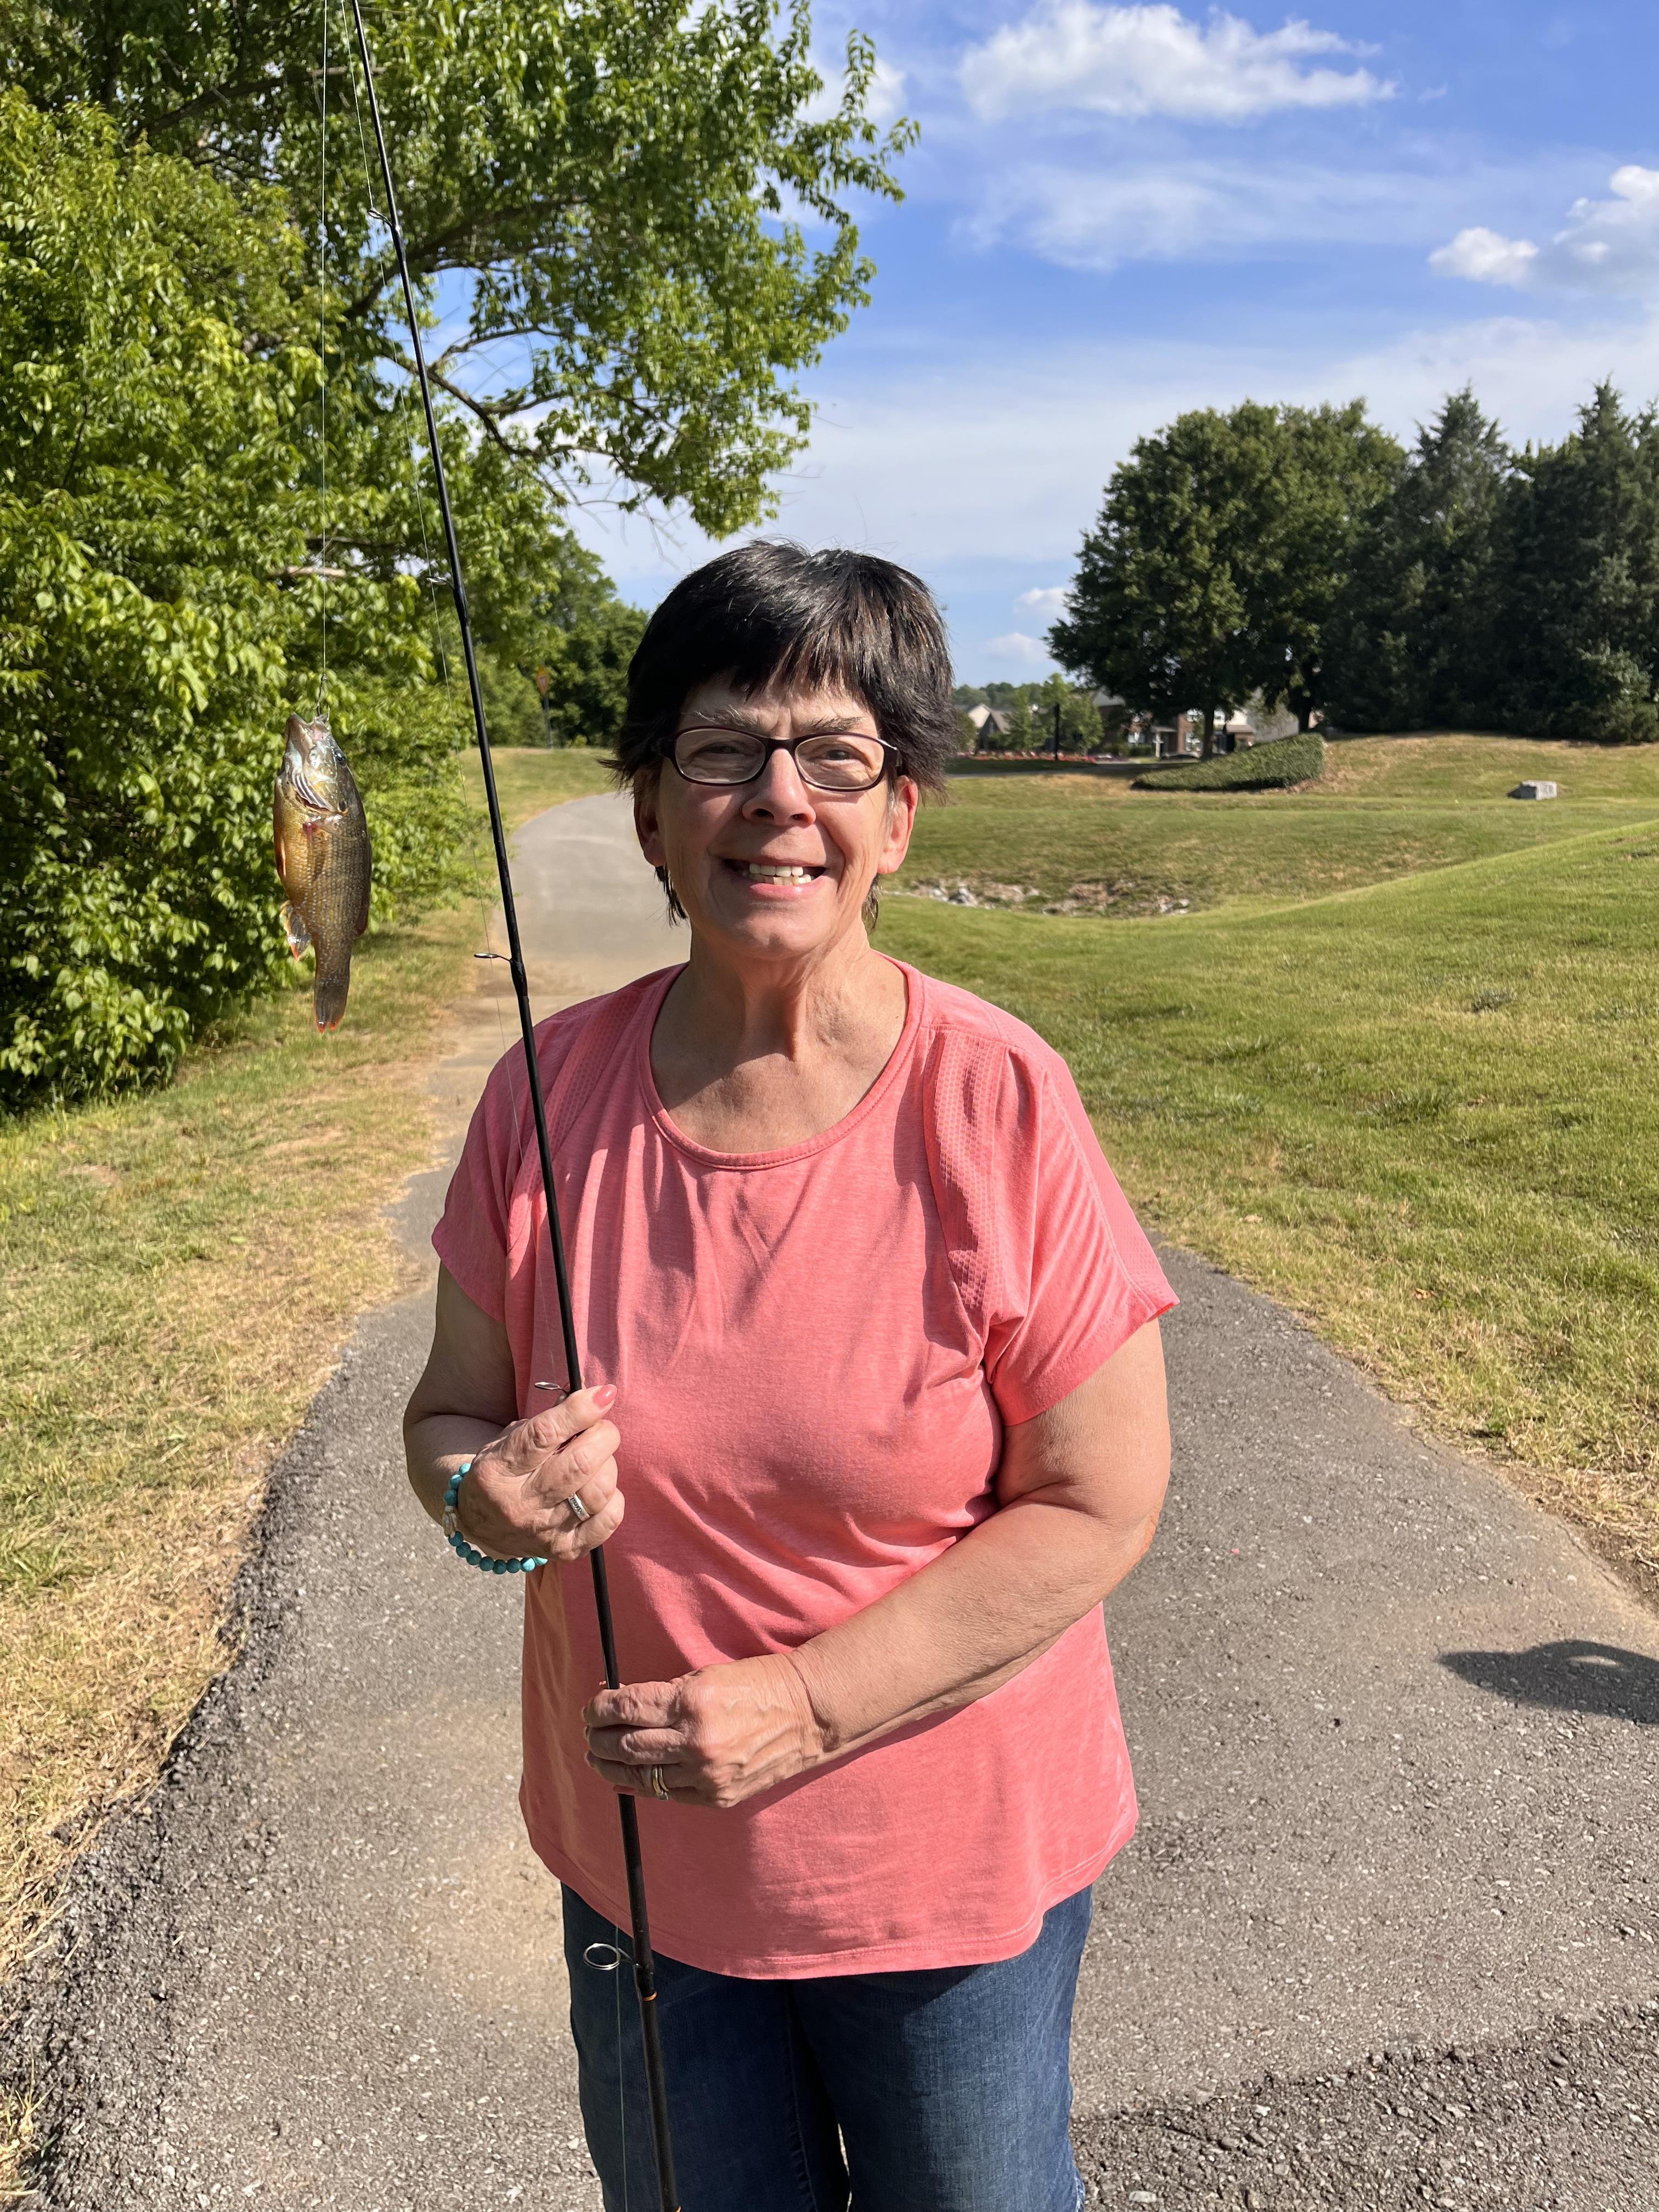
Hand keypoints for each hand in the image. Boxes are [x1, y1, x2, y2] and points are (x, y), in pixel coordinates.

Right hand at [457, 1385, 622, 1563]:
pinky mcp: (564, 1550)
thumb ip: (548, 1421)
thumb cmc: (502, 1471)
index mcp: (499, 1469)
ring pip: (598, 1491)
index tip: (605, 1394)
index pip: (544, 1435)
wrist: (480, 1524)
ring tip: (597, 1459)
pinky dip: (613, 1497)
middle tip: (601, 1428)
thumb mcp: (510, 1440)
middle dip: (603, 1436)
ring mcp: (543, 1531)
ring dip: (608, 1465)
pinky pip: (608, 1520)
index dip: (580, 1411)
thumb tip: (593, 1397)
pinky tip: (599, 1488)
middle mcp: (520, 1504)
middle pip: (580, 1464)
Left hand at [584, 1654, 826, 1809]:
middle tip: (589, 1733)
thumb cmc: (756, 1684)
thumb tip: (618, 1704)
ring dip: (611, 1767)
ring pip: (641, 1776)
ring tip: (598, 1758)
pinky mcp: (717, 1797)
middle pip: (626, 1746)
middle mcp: (695, 1741)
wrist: (806, 1714)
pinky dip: (641, 1787)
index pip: (627, 1708)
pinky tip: (625, 1780)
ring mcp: (707, 1774)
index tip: (590, 1709)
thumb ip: (662, 1694)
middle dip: (598, 1739)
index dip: (600, 1709)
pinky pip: (668, 1795)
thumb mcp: (705, 1675)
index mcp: (692, 1702)